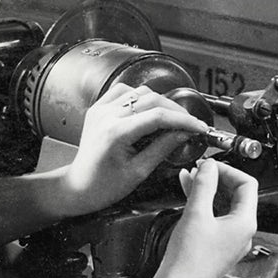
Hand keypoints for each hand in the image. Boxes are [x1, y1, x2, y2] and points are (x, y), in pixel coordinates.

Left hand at [57, 83, 209, 215]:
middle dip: (176, 110)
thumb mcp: (139, 171)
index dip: (183, 120)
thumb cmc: (104, 185)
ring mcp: (101, 109)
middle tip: (190, 123)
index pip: (158, 116)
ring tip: (172, 118)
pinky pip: (124, 91)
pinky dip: (140, 97)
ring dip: (160, 102)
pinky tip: (148, 109)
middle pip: (151, 100)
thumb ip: (162, 148)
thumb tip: (183, 133)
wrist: (79, 186)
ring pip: (139, 92)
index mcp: (116, 133)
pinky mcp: (99, 108)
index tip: (198, 126)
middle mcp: (107, 116)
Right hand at [151, 159, 257, 277]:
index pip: (247, 184)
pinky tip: (188, 197)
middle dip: (216, 179)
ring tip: (190, 179)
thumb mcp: (196, 213)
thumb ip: (204, 184)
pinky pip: (215, 219)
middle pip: (236, 195)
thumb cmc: (189, 260)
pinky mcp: (217, 247)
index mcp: (245, 223)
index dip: (228, 170)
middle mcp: (243, 233)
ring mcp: (230, 241)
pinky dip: (203, 205)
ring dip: (208, 191)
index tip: (210, 165)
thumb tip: (209, 167)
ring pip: (223, 207)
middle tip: (199, 169)